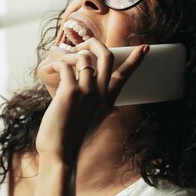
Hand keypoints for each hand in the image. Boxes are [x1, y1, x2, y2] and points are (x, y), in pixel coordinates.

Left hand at [36, 38, 148, 162]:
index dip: (135, 59)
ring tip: (60, 60)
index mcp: (109, 100)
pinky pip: (64, 66)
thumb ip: (102, 109)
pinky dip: (56, 63)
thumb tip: (113, 107)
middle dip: (94, 43)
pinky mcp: (70, 92)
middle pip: (106, 55)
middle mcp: (101, 94)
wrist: (61, 153)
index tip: (145, 47)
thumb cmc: (73, 138)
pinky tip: (50, 69)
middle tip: (82, 44)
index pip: (126, 75)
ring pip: (84, 57)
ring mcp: (87, 92)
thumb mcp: (95, 122)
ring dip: (70, 54)